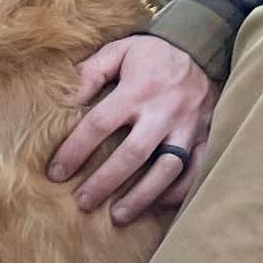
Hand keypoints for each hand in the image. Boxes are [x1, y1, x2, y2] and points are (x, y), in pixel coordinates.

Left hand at [54, 33, 217, 223]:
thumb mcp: (119, 51)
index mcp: (137, 90)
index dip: (75, 151)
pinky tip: (157, 205)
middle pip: (132, 155)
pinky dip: (178, 192)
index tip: (56, 174)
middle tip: (83, 202)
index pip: (99, 125)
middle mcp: (164, 112)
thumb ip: (91, 73)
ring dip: (142, 196)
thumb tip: (64, 100)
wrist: (202, 47)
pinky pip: (196, 171)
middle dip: (105, 183)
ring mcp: (189, 127)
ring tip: (118, 216)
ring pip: (167, 170)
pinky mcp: (206, 136)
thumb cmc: (152, 54)